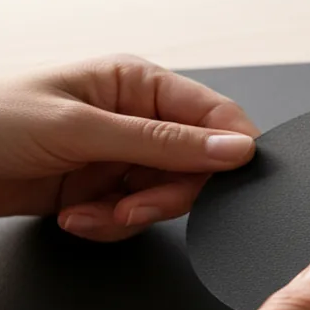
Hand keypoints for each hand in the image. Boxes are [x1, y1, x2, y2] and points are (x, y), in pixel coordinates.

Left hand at [0, 54, 258, 240]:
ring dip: (130, 216)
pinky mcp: (99, 190)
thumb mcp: (81, 129)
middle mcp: (135, 118)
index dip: (227, 151)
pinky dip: (108, 226)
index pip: (214, 115)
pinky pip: (133, 217)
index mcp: (137, 83)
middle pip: (196, 166)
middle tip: (132, 208)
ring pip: (165, 197)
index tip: (222, 181)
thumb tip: (235, 148)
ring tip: (88, 215)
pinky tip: (74, 217)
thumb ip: (163, 143)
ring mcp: (117, 155)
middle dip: (165, 195)